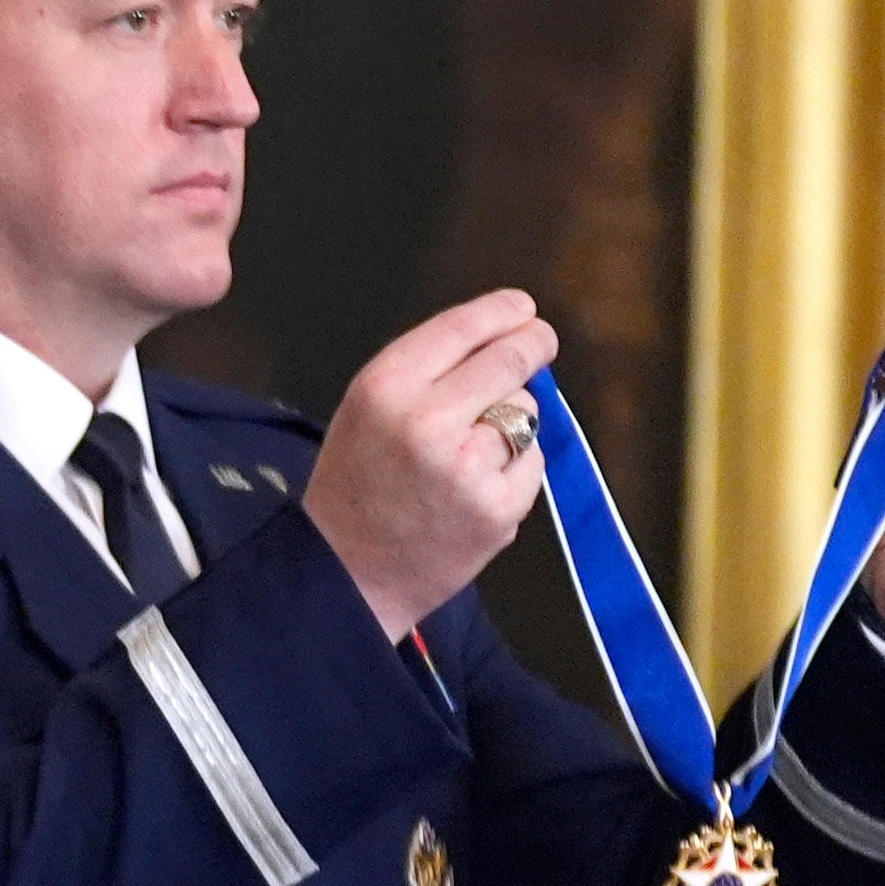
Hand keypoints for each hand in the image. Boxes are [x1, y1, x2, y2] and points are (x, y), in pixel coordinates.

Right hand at [305, 288, 559, 641]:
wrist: (345, 576)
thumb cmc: (355, 489)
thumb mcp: (364, 412)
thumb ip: (426, 374)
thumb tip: (507, 339)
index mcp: (385, 388)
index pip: (463, 328)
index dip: (504, 312)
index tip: (524, 309)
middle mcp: (427, 420)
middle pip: (510, 361)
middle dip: (533, 346)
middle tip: (540, 344)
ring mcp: (468, 466)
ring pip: (526, 413)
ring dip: (514, 422)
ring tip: (470, 455)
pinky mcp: (498, 506)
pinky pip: (532, 464)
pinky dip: (516, 471)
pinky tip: (477, 491)